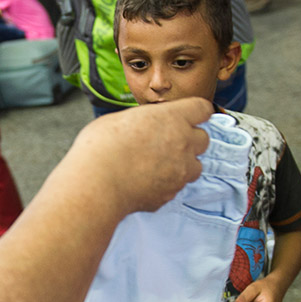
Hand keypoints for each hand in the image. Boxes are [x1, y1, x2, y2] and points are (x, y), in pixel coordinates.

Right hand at [71, 99, 211, 214]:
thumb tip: (143, 127)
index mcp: (172, 117)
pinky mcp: (171, 193)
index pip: (202, 108)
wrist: (96, 184)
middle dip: (190, 139)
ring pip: (195, 166)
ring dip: (183, 164)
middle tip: (168, 142)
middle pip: (204, 139)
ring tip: (158, 165)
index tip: (191, 116)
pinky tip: (145, 181)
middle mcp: (183, 143)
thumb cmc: (101, 147)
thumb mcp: (121, 119)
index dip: (196, 112)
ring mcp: (180, 171)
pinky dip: (166, 184)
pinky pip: (176, 186)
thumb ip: (143, 122)